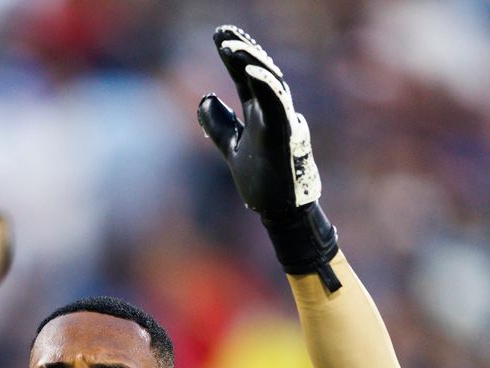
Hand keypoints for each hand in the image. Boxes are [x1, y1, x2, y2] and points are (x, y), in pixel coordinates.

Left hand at [198, 26, 339, 289]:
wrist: (278, 212)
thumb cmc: (262, 180)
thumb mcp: (232, 147)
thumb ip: (219, 125)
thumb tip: (204, 98)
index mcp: (260, 113)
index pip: (247, 76)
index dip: (235, 55)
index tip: (218, 35)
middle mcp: (273, 112)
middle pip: (260, 71)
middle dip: (243, 49)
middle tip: (223, 33)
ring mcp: (281, 122)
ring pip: (271, 82)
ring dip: (252, 62)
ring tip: (229, 47)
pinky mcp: (285, 136)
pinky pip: (278, 105)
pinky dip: (266, 87)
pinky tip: (250, 72)